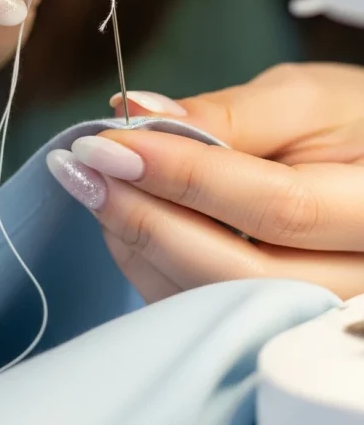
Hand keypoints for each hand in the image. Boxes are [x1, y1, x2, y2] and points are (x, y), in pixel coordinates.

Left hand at [47, 64, 363, 300]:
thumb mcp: (305, 99)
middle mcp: (357, 283)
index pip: (275, 207)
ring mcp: (320, 315)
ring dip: (141, 248)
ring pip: (217, 306)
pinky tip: (127, 223)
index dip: (183, 177)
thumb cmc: (351, 121)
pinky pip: (209, 315)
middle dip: (148, 222)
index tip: (108, 145)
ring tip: (99, 186)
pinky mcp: (280, 324)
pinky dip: (154, 271)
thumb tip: (139, 114)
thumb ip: (229, 113)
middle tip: (87, 171)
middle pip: (241, 276)